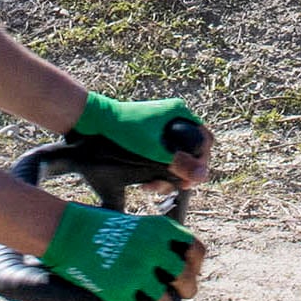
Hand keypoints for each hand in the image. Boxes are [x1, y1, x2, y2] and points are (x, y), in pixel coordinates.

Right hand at [41, 200, 203, 300]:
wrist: (65, 232)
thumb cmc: (101, 230)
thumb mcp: (138, 226)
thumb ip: (162, 245)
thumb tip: (182, 273)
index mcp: (161, 229)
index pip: (196, 251)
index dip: (193, 264)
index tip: (181, 269)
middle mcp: (154, 250)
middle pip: (188, 282)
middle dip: (182, 290)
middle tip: (167, 290)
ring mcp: (137, 272)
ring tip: (145, 299)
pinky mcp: (119, 291)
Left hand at [72, 89, 207, 180]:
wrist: (95, 121)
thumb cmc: (125, 129)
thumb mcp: (154, 149)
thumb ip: (179, 163)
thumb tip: (203, 176)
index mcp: (180, 113)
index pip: (205, 140)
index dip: (202, 162)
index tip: (191, 179)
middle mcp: (174, 118)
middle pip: (191, 152)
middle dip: (182, 173)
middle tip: (174, 187)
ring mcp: (162, 128)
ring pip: (176, 157)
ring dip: (168, 175)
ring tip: (153, 187)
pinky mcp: (150, 137)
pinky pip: (162, 157)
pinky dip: (158, 170)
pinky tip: (147, 182)